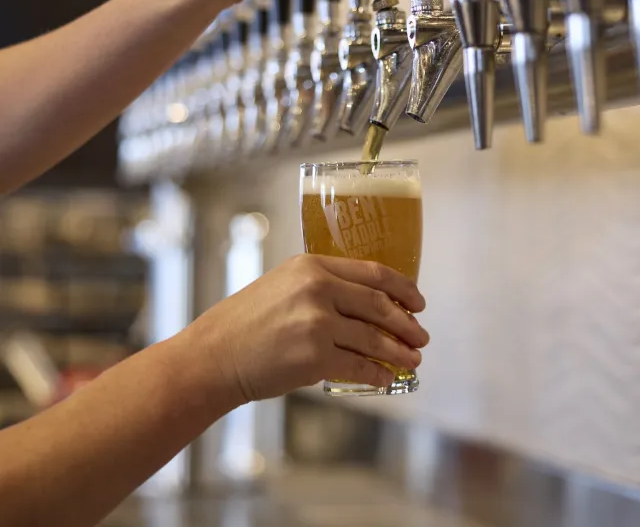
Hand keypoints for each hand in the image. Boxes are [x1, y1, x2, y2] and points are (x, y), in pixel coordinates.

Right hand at [186, 254, 429, 404]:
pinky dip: (378, 374)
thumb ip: (323, 285)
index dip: (403, 288)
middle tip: (421, 336)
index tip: (418, 301)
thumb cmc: (247, 321)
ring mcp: (317, 323)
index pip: (374, 272)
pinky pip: (358, 366)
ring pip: (374, 338)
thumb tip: (368, 303)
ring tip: (413, 360)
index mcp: (312, 265)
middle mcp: (318, 289)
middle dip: (407, 323)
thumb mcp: (284, 284)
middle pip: (380, 304)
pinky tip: (387, 379)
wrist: (214, 355)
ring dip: (399, 352)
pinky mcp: (314, 358)